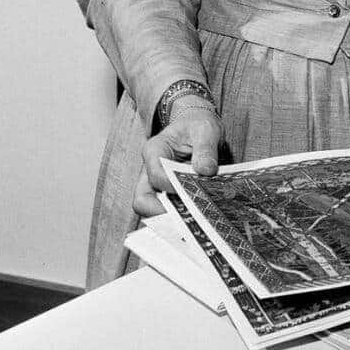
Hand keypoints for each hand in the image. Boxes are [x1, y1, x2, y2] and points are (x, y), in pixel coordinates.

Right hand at [133, 99, 223, 219]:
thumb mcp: (206, 129)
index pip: (156, 176)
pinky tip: (198, 220)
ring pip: (152, 210)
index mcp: (155, 150)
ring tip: (194, 224)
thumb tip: (205, 171)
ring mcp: (157, 185)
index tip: (191, 194)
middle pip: (143, 200)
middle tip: (187, 222)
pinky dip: (180, 217)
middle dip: (162, 214)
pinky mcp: (168, 194)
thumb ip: (206, 148)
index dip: (172, 188)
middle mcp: (150, 170)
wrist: (197, 127)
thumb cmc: (198, 125)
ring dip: (172, 218)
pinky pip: (167, 211)